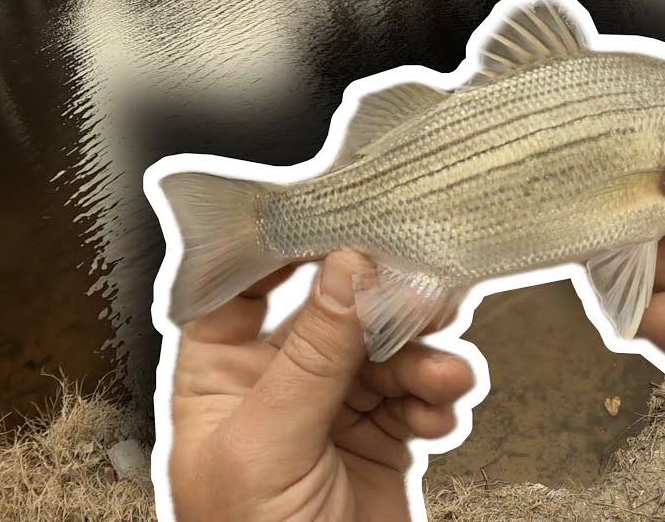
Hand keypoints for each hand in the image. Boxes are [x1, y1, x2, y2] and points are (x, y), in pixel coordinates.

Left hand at [168, 250, 475, 521]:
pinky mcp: (383, 438)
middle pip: (334, 309)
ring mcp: (333, 409)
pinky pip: (418, 392)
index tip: (338, 218)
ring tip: (445, 373)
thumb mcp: (270, 445)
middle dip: (382, 302)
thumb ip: (311, 355)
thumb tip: (346, 270)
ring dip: (424, 356)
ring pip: (387, 349)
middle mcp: (276, 383)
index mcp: (219, 375)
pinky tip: (441, 411)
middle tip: (426, 291)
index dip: (284, 247)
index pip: (243, 285)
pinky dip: (439, 395)